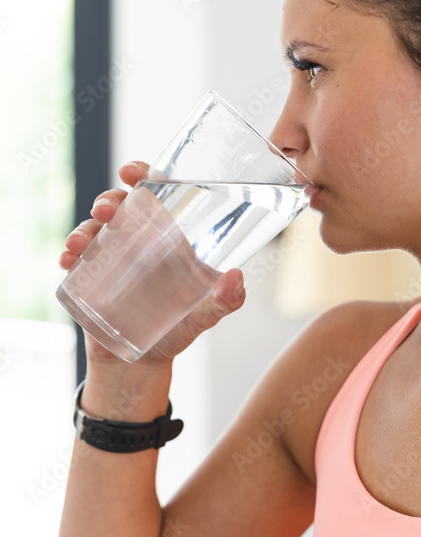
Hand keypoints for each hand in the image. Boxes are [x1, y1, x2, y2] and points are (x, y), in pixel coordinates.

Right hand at [59, 161, 245, 365]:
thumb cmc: (178, 330)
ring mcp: (112, 256)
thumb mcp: (205, 316)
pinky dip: (69, 255)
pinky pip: (76, 258)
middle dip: (108, 199)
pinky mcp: (91, 276)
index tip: (131, 173)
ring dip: (84, 228)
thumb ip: (226, 301)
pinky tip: (67, 260)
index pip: (155, 193)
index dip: (142, 174)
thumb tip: (236, 279)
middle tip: (105, 211)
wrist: (144, 363)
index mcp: (168, 236)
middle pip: (121, 204)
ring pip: (94, 228)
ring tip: (80, 243)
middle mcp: (138, 240)